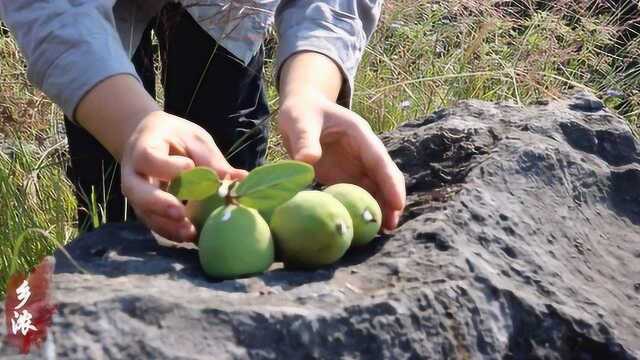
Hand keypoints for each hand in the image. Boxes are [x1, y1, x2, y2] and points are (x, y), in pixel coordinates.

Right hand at [120, 111, 246, 241]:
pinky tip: (191, 236)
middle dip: (159, 204)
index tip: (189, 166)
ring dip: (167, 225)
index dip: (168, 166)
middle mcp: (133, 174)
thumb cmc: (176, 137)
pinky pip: (154, 223)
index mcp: (144, 148)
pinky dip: (171, 231)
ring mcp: (136, 195)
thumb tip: (243, 179)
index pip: (149, 158)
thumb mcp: (194, 140)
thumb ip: (212, 160)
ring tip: (190, 233)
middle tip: (181, 213)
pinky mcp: (145, 210)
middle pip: (137, 191)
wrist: (150, 139)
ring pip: (145, 213)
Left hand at [278, 93, 405, 229]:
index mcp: (359, 134)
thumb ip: (305, 139)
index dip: (390, 182)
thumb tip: (307, 161)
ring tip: (380, 234)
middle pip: (383, 178)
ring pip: (374, 189)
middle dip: (390, 201)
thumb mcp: (300, 121)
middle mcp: (363, 152)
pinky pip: (358, 195)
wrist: (301, 110)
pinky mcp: (345, 177)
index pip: (379, 159)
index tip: (398, 203)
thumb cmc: (302, 112)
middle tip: (391, 227)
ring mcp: (356, 165)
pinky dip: (361, 210)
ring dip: (379, 209)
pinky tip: (361, 229)